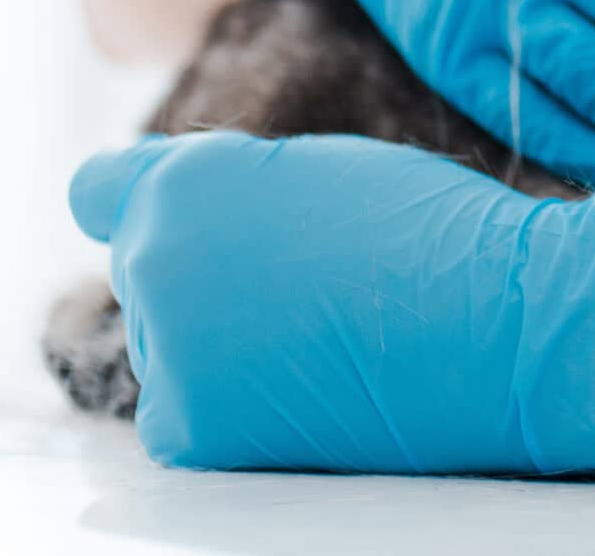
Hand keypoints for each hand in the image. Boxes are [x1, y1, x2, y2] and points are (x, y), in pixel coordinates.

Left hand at [70, 132, 594, 474]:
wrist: (495, 324)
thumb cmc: (429, 235)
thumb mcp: (318, 168)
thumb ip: (228, 184)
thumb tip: (166, 221)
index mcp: (184, 179)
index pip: (99, 191)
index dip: (142, 201)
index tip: (184, 219)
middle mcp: (153, 258)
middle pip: (146, 272)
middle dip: (205, 272)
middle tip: (307, 278)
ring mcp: (162, 345)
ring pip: (166, 341)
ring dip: (217, 338)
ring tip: (319, 328)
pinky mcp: (187, 425)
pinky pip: (180, 410)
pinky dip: (227, 403)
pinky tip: (301, 380)